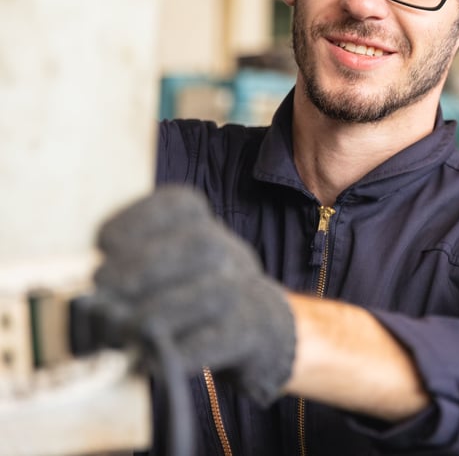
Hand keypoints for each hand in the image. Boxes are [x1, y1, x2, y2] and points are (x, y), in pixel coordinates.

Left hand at [93, 185, 295, 405]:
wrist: (255, 325)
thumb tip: (95, 302)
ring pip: (212, 293)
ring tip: (121, 331)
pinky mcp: (247, 333)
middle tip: (104, 290)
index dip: (136, 221)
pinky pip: (215, 341)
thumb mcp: (162, 265)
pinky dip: (177, 354)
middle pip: (201, 244)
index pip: (180, 205)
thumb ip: (125, 273)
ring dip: (157, 313)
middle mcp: (230, 251)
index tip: (103, 245)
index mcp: (204, 225)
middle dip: (144, 266)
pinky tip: (148, 361)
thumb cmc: (188, 291)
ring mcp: (244, 292)